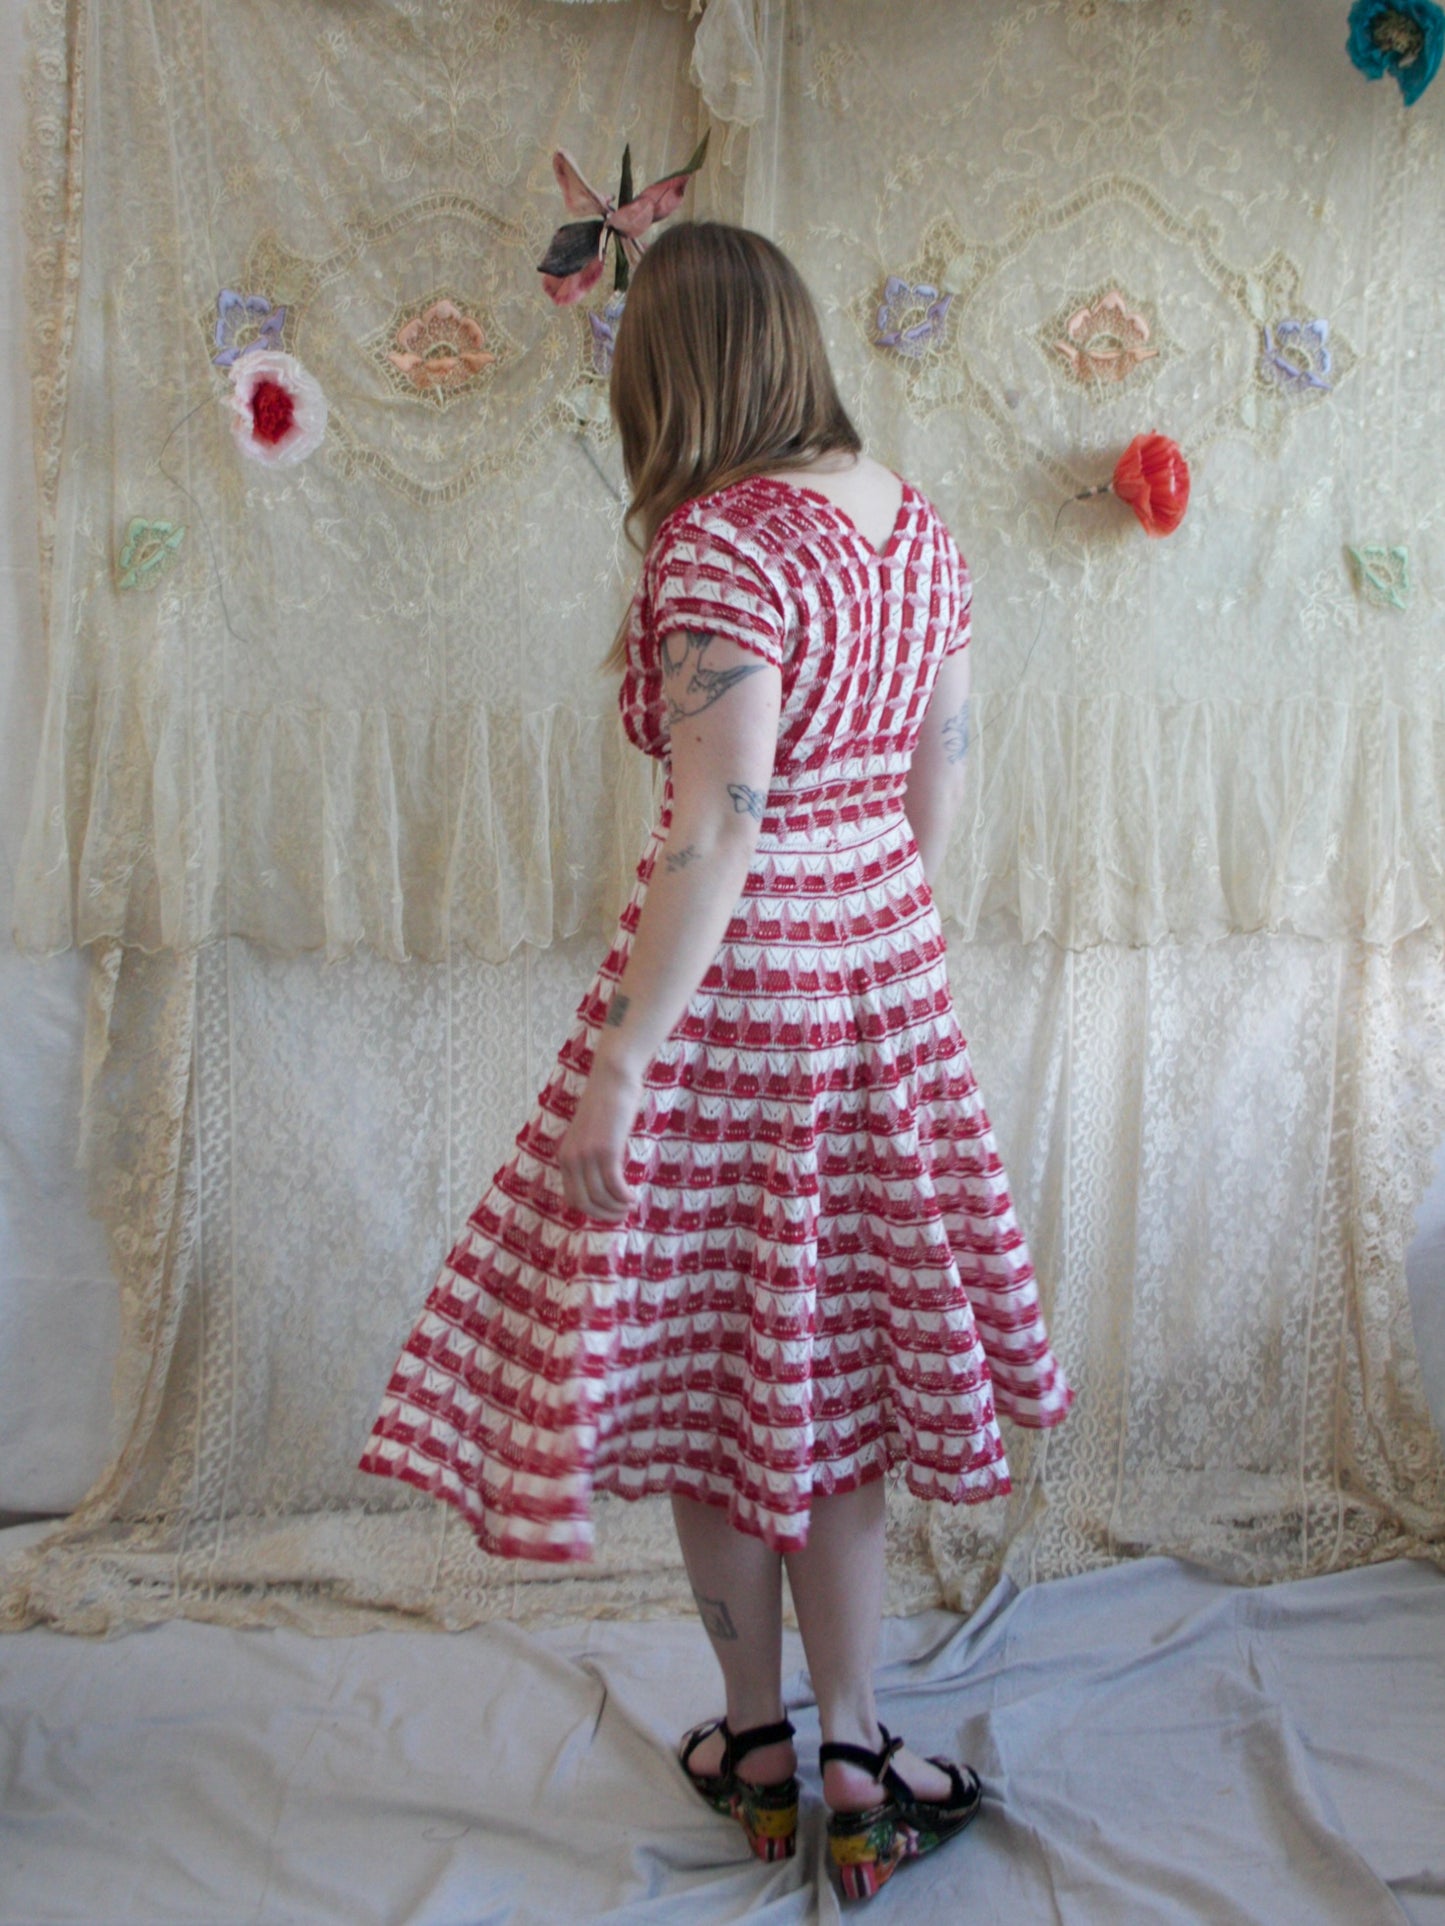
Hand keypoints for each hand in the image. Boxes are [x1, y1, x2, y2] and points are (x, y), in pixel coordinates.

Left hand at [556, 1055, 642, 1222]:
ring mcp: (587, 1155)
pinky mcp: (606, 1150)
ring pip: (599, 1197)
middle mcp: (571, 1158)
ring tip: (630, 1205)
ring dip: (617, 1207)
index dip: (591, 1211)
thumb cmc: (607, 1103)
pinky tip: (633, 1198)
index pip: (572, 1198)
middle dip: (603, 1215)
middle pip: (583, 1203)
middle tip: (622, 1216)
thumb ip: (591, 1156)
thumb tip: (603, 1182)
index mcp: (565, 1156)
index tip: (609, 1211)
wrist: (612, 1077)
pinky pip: (614, 1186)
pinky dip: (624, 1197)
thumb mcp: (591, 1134)